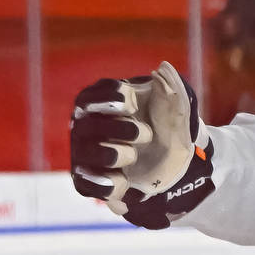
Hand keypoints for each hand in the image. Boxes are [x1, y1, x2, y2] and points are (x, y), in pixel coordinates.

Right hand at [70, 62, 214, 228]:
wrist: (167, 160)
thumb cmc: (162, 124)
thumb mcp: (172, 104)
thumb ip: (169, 85)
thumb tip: (163, 70)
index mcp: (98, 101)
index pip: (92, 96)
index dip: (108, 98)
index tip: (129, 103)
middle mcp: (84, 126)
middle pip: (88, 125)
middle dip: (120, 129)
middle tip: (146, 134)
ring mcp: (83, 154)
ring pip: (88, 154)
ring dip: (114, 155)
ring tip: (133, 156)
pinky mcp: (87, 180)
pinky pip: (86, 184)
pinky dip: (106, 185)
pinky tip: (125, 182)